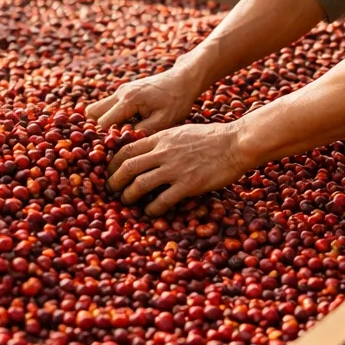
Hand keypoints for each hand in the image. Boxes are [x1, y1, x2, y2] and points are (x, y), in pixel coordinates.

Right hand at [85, 67, 203, 134]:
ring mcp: (120, 90)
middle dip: (97, 129)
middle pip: (92, 113)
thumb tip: (124, 144)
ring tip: (117, 137)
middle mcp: (120, 93)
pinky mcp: (124, 91)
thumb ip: (143, 132)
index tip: (112, 151)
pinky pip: (107, 105)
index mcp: (129, 100)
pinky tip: (124, 128)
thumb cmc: (177, 101)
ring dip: (103, 122)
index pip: (103, 123)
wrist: (184, 79)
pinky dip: (110, 117)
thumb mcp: (164, 121)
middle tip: (110, 144)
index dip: (105, 138)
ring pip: (97, 108)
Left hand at [106, 122, 249, 215]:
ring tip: (126, 202)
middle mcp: (164, 152)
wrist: (236, 143)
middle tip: (111, 191)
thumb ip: (164, 140)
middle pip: (128, 167)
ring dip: (129, 196)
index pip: (127, 148)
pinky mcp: (188, 184)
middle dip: (114, 181)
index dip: (112, 163)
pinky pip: (162, 200)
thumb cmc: (212, 137)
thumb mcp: (182, 131)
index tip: (109, 172)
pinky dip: (152, 209)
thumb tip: (149, 149)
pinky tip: (150, 212)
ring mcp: (175, 168)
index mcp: (162, 138)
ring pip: (140, 184)